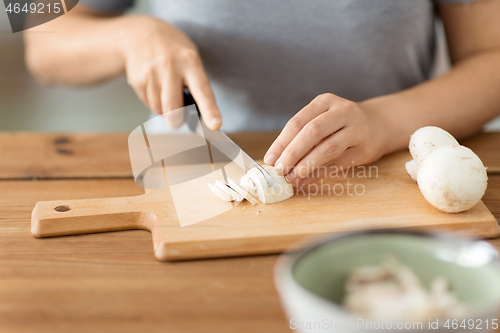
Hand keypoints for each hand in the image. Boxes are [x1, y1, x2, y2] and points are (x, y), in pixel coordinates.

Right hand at [120, 16, 220, 128]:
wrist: (140, 34)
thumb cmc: (173, 51)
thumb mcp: (190, 59)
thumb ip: (195, 84)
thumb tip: (197, 116)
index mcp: (190, 62)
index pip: (203, 91)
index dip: (210, 110)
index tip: (215, 125)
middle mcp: (170, 67)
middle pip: (173, 109)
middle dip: (176, 121)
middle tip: (178, 121)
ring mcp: (152, 73)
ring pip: (159, 109)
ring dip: (164, 110)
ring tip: (166, 92)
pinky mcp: (137, 80)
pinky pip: (148, 104)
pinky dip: (153, 102)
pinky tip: (154, 87)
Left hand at [264, 93, 390, 186]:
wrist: (380, 124)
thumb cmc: (341, 124)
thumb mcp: (323, 119)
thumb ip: (302, 135)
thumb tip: (276, 160)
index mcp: (325, 101)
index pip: (298, 121)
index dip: (281, 142)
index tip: (270, 159)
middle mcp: (343, 111)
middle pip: (312, 132)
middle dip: (292, 153)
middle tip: (279, 170)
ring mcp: (356, 129)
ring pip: (327, 148)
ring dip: (306, 166)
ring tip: (291, 178)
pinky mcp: (364, 149)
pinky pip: (337, 164)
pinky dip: (318, 174)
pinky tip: (305, 181)